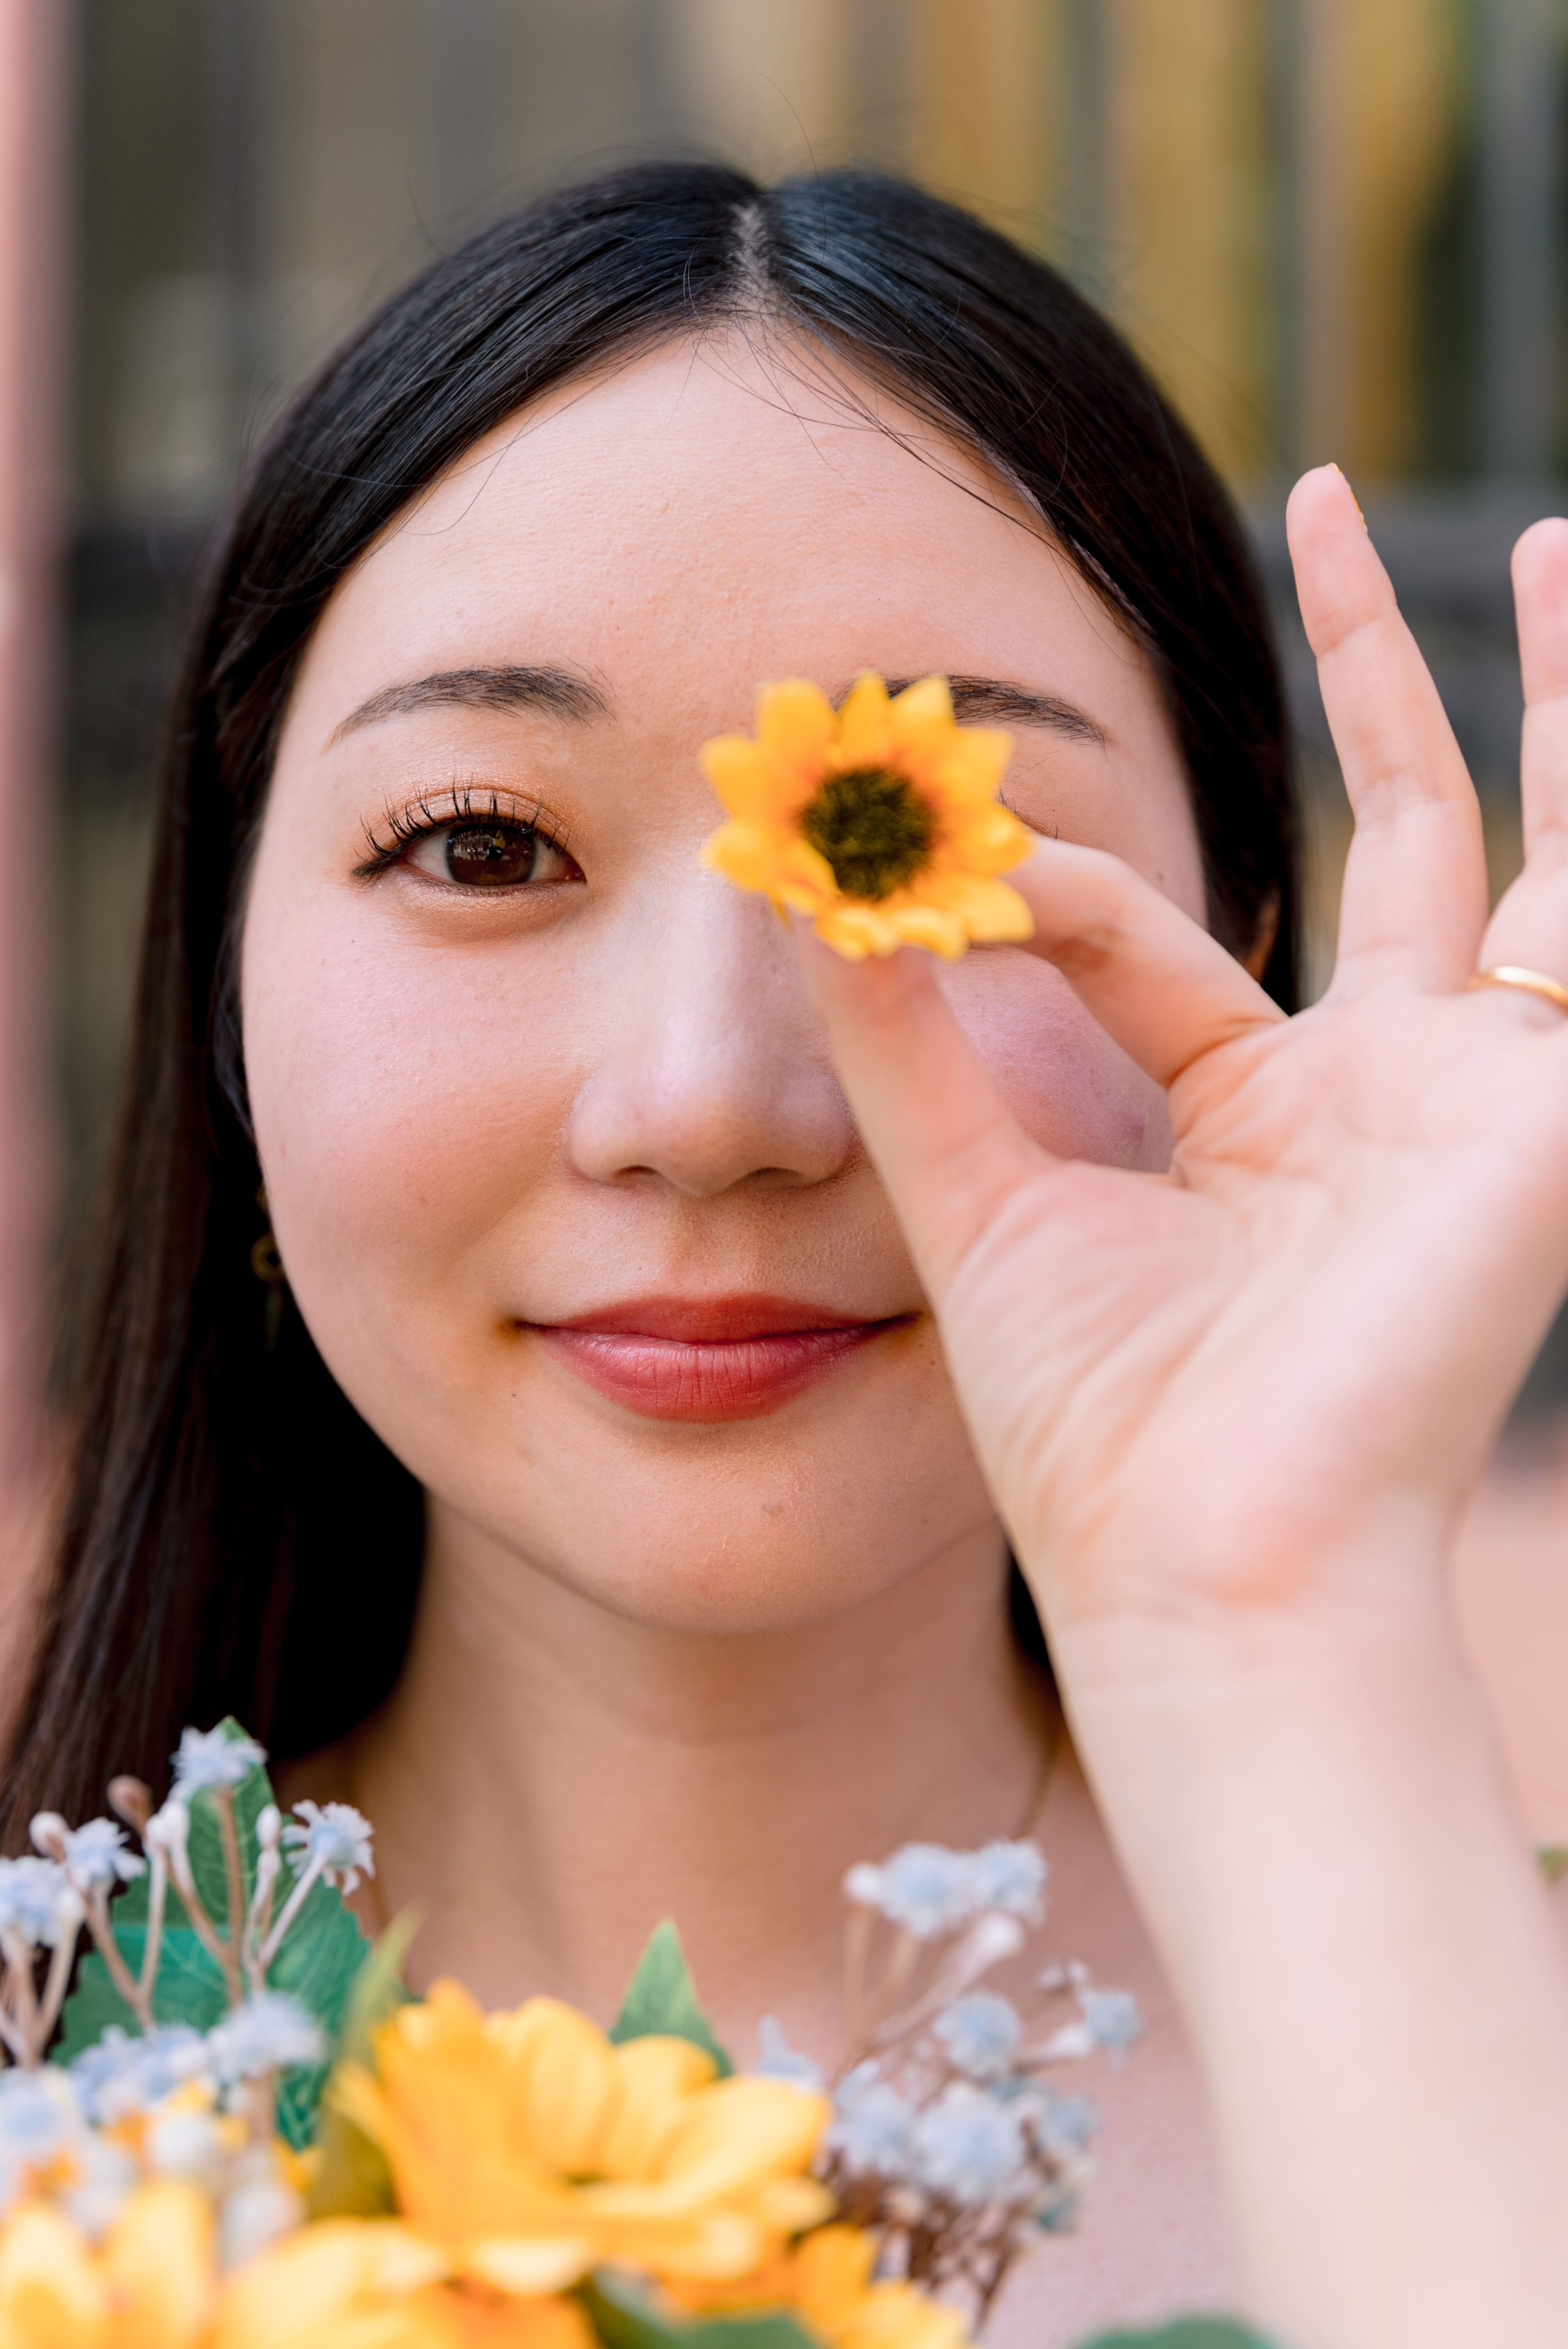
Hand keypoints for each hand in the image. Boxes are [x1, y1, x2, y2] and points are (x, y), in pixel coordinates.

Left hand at [803, 466, 1567, 1652]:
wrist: (1203, 1578)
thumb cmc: (1099, 1438)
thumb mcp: (978, 1195)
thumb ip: (901, 1031)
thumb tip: (804, 863)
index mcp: (1256, 1120)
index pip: (1150, 930)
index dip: (1032, 873)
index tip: (907, 821)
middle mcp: (1385, 1092)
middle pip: (1386, 830)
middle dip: (1358, 669)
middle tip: (1320, 503)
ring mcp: (1480, 1096)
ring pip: (1519, 842)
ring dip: (1541, 691)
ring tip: (1565, 537)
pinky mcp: (1545, 1115)